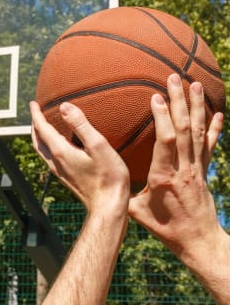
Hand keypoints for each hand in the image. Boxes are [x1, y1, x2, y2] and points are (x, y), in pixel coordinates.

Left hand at [30, 100, 129, 213]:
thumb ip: (80, 124)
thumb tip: (63, 107)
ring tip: (43, 126)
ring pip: (42, 150)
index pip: (41, 129)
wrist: (109, 207)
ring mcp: (60, 172)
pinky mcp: (66, 178)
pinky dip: (48, 146)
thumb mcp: (97, 145)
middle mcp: (56, 162)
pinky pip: (50, 157)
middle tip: (36, 112)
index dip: (36, 114)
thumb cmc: (108, 177)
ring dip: (39, 136)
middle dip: (35, 125)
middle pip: (37, 141)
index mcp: (60, 151)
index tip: (33, 103)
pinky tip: (59, 145)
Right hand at [129, 73, 223, 257]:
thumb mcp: (137, 212)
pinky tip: (217, 112)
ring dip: (197, 107)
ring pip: (198, 132)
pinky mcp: (204, 171)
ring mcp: (197, 168)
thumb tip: (104, 177)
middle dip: (180, 101)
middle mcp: (183, 168)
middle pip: (184, 129)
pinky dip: (215, 127)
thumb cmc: (166, 228)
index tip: (157, 97)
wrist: (199, 241)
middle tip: (175, 79)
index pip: (166, 141)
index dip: (163, 117)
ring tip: (196, 84)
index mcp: (163, 176)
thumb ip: (123, 193)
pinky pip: (211, 145)